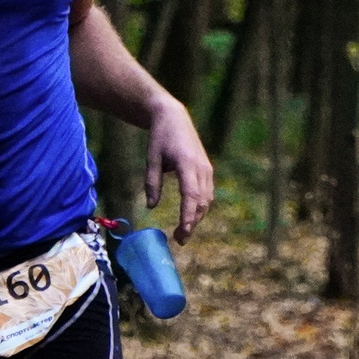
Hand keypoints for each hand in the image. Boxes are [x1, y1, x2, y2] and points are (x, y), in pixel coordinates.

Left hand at [142, 96, 214, 237]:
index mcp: (187, 163)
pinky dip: (200, 208)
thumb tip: (151, 207)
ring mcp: (207, 169)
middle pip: (201, 202)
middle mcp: (201, 168)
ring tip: (183, 233)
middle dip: (192, 222)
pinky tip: (190, 217)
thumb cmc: (160, 137)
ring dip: (197, 217)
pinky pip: (207, 193)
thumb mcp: (151, 158)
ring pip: (206, 199)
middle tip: (179, 240)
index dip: (188, 214)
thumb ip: (152, 183)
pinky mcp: (207, 170)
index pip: (191, 194)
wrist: (174, 118)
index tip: (183, 230)